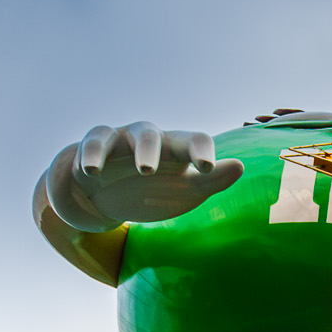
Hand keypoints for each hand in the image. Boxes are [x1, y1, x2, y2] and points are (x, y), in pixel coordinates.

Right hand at [44, 123, 244, 232]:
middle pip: (157, 136)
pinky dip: (93, 153)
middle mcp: (153, 140)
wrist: (106, 197)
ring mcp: (124, 140)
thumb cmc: (155, 191)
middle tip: (160, 170)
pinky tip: (91, 170)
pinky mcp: (96, 145)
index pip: (193, 141)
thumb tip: (240, 166)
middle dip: (158, 150)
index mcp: (177, 150)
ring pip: (130, 134)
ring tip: (144, 169)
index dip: (200, 150)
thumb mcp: (187, 191)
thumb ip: (212, 180)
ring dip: (138, 149)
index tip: (205, 168)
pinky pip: (96, 141)